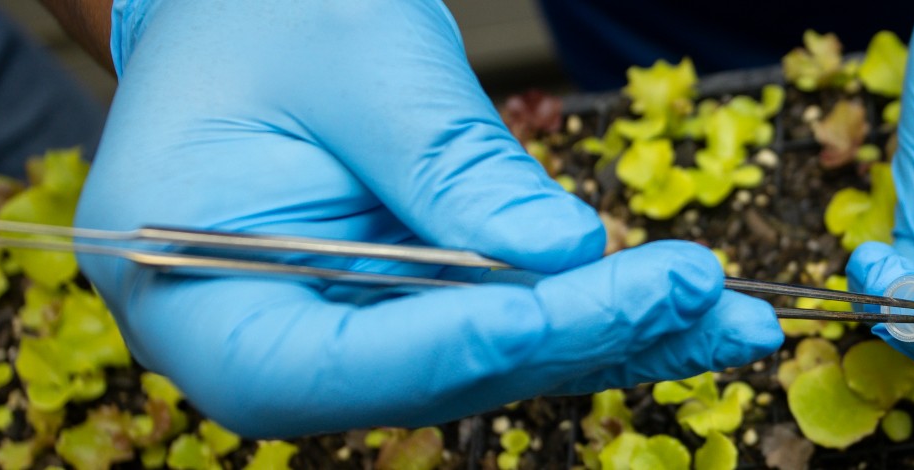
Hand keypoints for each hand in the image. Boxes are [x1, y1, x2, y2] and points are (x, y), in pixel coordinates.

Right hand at [77, 0, 780, 436]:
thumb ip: (444, 163)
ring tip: (725, 309)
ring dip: (613, 338)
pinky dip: (606, 317)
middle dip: (566, 338)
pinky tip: (696, 311)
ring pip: (493, 366)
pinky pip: (517, 328)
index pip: (311, 364)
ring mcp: (353, 335)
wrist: (253, 10)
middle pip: (426, 376)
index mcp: (189, 291)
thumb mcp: (352, 61)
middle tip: (685, 293)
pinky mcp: (421, 315)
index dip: (439, 348)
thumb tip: (560, 253)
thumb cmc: (267, 16)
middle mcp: (271, 339)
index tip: (548, 309)